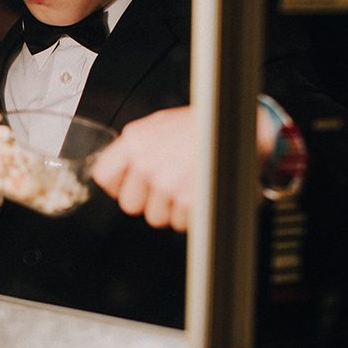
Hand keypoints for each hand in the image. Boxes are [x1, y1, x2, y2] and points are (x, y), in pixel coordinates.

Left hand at [91, 106, 195, 230]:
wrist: (244, 126)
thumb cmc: (207, 123)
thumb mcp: (162, 123)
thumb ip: (138, 146)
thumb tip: (121, 169)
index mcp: (135, 140)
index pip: (104, 176)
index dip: (118, 185)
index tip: (132, 185)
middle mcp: (146, 162)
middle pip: (129, 204)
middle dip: (148, 200)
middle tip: (169, 186)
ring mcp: (166, 184)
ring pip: (155, 217)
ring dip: (172, 209)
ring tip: (189, 186)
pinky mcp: (187, 202)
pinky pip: (180, 223)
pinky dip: (192, 214)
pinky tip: (201, 193)